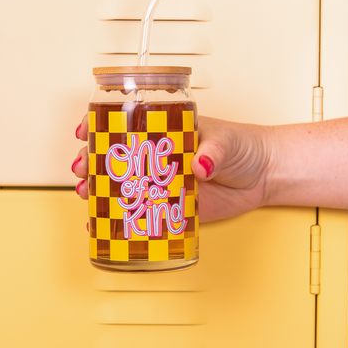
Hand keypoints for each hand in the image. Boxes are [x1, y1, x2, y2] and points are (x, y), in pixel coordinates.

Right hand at [71, 115, 275, 222]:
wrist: (265, 176)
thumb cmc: (245, 147)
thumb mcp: (227, 141)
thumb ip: (213, 150)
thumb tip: (200, 163)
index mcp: (166, 133)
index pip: (126, 124)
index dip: (100, 126)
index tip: (84, 130)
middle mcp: (158, 158)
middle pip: (116, 157)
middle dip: (91, 161)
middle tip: (82, 169)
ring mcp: (162, 183)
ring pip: (122, 186)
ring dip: (99, 189)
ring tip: (87, 194)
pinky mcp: (172, 207)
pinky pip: (142, 213)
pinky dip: (122, 219)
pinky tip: (105, 224)